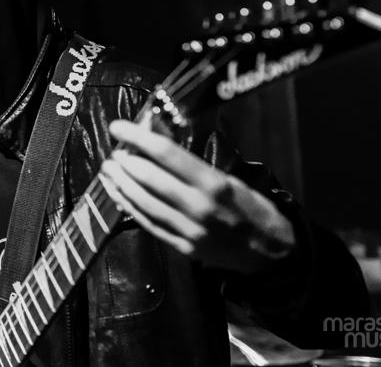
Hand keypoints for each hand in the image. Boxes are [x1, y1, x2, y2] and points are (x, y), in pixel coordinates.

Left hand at [100, 119, 294, 273]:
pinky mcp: (183, 247)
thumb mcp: (232, 178)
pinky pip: (148, 224)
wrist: (272, 254)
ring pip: (143, 203)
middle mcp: (200, 208)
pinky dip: (129, 207)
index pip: (168, 154)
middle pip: (149, 179)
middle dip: (125, 162)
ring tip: (107, 170)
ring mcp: (189, 230)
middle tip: (113, 150)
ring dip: (120, 184)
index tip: (120, 127)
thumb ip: (195, 164)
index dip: (139, 137)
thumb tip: (159, 140)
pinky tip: (117, 195)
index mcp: (215, 184)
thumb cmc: (253, 208)